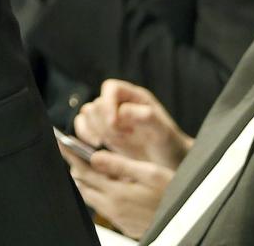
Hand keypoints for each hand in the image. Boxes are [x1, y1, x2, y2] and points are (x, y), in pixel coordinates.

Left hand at [61, 143, 173, 238]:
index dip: (70, 154)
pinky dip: (99, 192)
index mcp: (117, 193)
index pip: (83, 170)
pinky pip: (102, 206)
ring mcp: (117, 218)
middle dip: (77, 165)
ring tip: (92, 164)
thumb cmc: (175, 196)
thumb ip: (121, 165)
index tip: (60, 141)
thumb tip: (95, 157)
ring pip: (90, 196)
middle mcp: (113, 208)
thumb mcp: (151, 174)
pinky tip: (111, 184)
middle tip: (74, 150)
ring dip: (88, 180)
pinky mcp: (124, 225)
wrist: (189, 224)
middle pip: (83, 184)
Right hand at [74, 79, 191, 169]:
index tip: (114, 124)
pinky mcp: (102, 132)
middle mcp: (120, 104)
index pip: (111, 88)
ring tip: (117, 144)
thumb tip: (122, 111)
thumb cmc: (170, 146)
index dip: (108, 104)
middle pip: (97, 103)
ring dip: (96, 130)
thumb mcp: (164, 132)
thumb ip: (147, 118)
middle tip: (123, 138)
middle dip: (105, 124)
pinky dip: (85, 135)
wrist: (169, 164)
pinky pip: (82, 126)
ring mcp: (109, 117)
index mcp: (135, 97)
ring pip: (87, 114)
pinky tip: (98, 145)